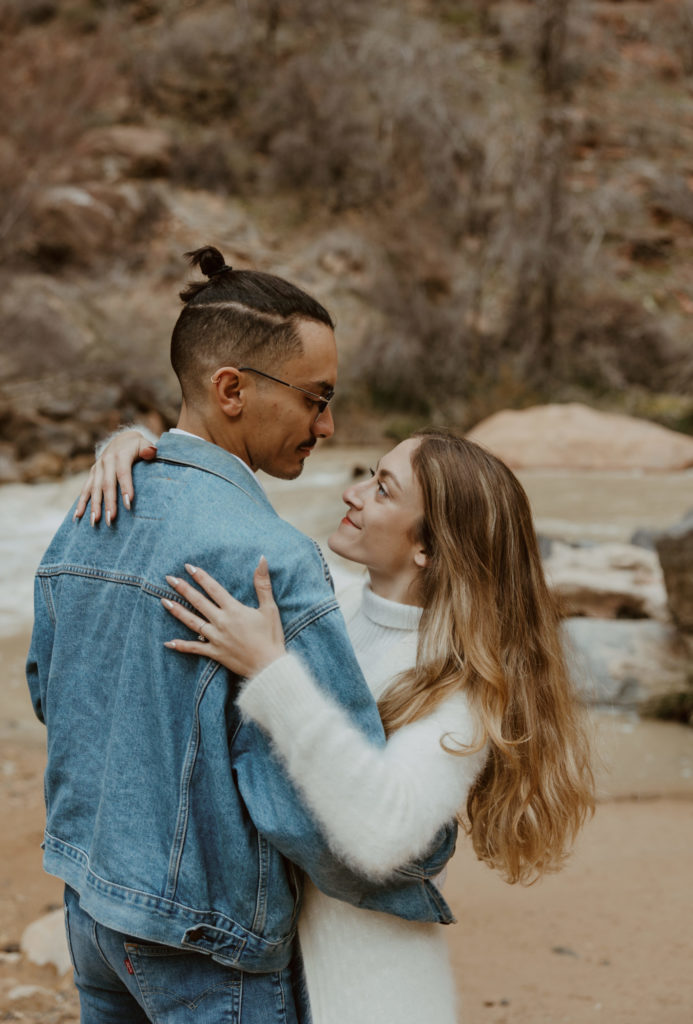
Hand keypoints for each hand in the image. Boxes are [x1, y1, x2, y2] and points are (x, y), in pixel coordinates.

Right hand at [74, 430, 157, 525]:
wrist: (122, 440)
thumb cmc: (137, 446)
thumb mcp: (145, 444)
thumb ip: (148, 449)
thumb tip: (151, 452)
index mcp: (120, 455)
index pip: (123, 473)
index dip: (125, 487)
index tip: (128, 504)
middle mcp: (106, 461)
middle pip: (107, 484)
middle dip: (108, 503)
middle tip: (111, 520)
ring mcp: (97, 468)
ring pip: (94, 489)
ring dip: (93, 506)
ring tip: (94, 522)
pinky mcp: (92, 474)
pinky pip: (85, 489)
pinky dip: (81, 503)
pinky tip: (77, 517)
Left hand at [162, 558, 285, 676]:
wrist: (269, 666)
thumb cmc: (271, 636)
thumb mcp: (269, 608)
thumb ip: (263, 583)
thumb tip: (262, 559)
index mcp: (234, 610)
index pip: (213, 589)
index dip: (200, 577)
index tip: (188, 567)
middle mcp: (221, 622)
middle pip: (198, 602)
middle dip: (183, 589)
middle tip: (169, 579)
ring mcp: (216, 638)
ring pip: (192, 622)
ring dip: (177, 611)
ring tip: (164, 601)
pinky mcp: (215, 653)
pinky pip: (195, 648)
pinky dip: (181, 646)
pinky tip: (168, 642)